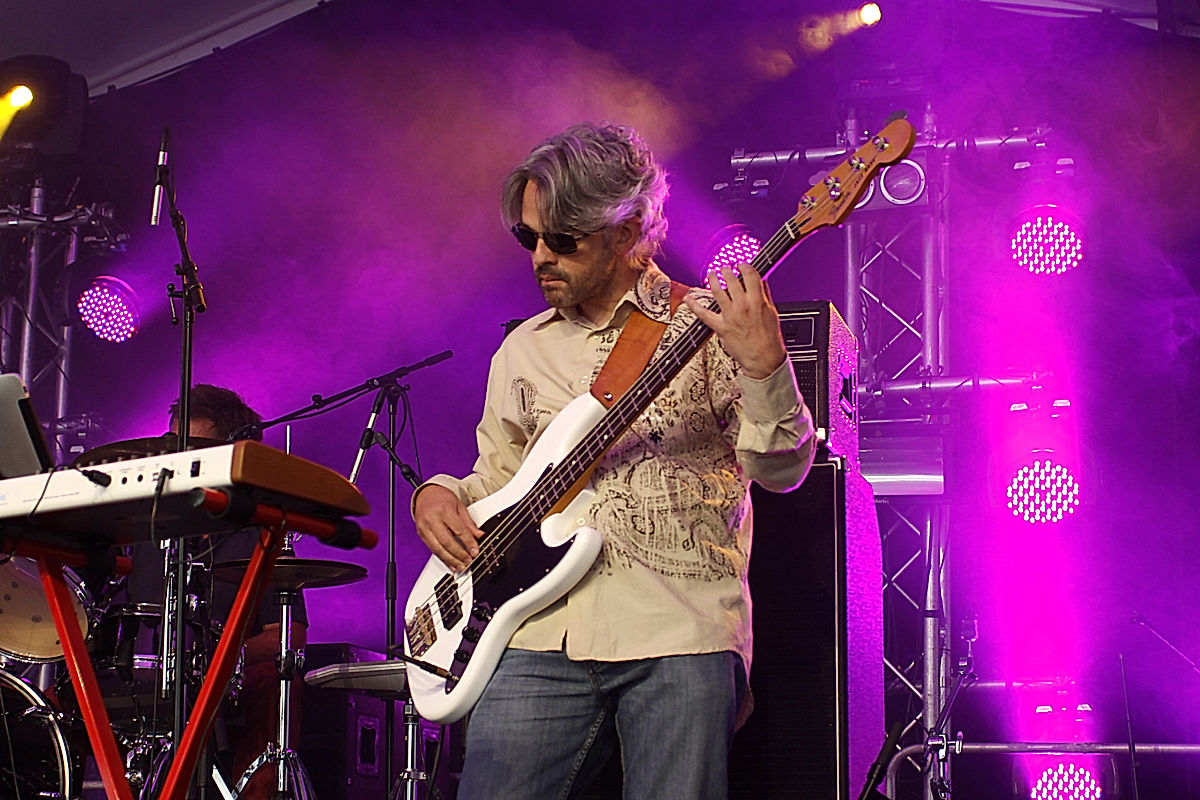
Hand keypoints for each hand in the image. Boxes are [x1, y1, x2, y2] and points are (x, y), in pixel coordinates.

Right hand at [413, 484, 483, 571]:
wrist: (425, 493)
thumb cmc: (442, 498)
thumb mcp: (459, 506)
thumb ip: (469, 523)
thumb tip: (479, 536)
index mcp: (444, 510)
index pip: (458, 530)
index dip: (468, 542)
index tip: (475, 551)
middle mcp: (432, 519)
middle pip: (447, 541)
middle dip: (459, 554)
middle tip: (469, 561)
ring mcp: (424, 528)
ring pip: (438, 548)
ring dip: (451, 560)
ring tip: (461, 566)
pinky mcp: (421, 534)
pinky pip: (432, 549)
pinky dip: (443, 558)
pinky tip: (451, 564)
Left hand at [682, 263, 786, 378]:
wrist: (763, 358)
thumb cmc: (769, 337)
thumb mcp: (772, 311)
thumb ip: (764, 293)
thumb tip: (760, 279)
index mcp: (757, 300)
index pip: (750, 274)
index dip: (744, 265)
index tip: (741, 264)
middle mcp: (743, 306)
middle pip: (731, 279)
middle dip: (727, 269)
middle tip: (725, 267)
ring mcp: (730, 316)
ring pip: (717, 291)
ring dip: (713, 278)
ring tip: (712, 274)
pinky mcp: (720, 327)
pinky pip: (703, 314)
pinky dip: (694, 305)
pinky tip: (688, 298)